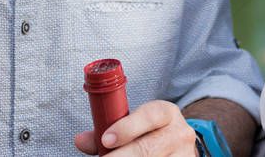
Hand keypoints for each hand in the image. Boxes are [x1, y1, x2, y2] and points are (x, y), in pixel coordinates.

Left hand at [74, 100, 197, 155]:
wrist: (179, 147)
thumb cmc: (150, 133)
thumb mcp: (135, 124)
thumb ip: (108, 129)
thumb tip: (80, 140)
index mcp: (166, 113)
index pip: (149, 115)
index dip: (127, 127)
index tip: (106, 140)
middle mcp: (179, 133)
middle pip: (147, 148)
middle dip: (121, 156)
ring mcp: (184, 155)